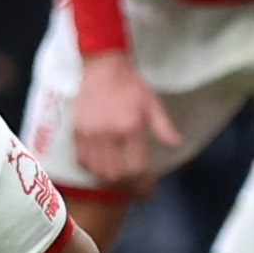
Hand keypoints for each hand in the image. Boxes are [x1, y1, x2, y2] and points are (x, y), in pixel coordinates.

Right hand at [69, 49, 178, 188]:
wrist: (101, 67)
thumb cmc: (130, 85)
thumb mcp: (151, 102)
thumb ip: (163, 126)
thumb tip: (177, 144)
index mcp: (130, 126)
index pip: (136, 167)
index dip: (142, 181)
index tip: (147, 185)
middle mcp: (109, 133)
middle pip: (114, 174)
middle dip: (124, 183)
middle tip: (131, 183)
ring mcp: (90, 133)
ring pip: (96, 170)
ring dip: (107, 177)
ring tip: (115, 174)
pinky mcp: (76, 131)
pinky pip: (81, 160)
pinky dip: (90, 167)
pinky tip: (99, 164)